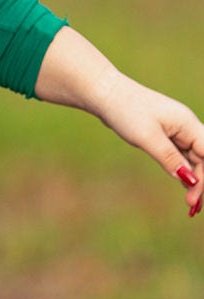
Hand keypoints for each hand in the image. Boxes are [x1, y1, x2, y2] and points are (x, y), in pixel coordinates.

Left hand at [94, 76, 203, 217]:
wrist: (105, 93)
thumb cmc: (125, 111)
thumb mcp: (147, 137)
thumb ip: (169, 158)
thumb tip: (189, 180)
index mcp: (187, 123)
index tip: (195, 194)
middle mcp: (186, 126)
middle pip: (203, 157)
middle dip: (200, 181)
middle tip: (191, 205)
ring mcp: (176, 130)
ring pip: (192, 158)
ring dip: (193, 178)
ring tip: (191, 202)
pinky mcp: (164, 134)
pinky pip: (180, 155)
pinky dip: (182, 169)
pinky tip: (184, 185)